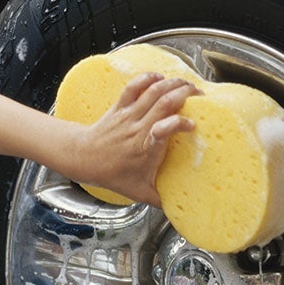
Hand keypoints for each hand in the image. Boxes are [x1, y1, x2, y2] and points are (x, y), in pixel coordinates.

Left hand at [75, 73, 197, 206]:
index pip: (165, 129)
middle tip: (200, 96)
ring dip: (172, 83)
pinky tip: (159, 76)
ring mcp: (128, 115)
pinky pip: (133, 87)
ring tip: (187, 84)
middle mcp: (137, 127)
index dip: (180, 124)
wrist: (83, 158)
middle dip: (185, 94)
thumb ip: (161, 199)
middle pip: (163, 102)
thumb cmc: (111, 174)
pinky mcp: (120, 107)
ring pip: (152, 91)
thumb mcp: (139, 192)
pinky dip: (147, 78)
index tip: (192, 126)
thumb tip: (182, 208)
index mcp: (145, 147)